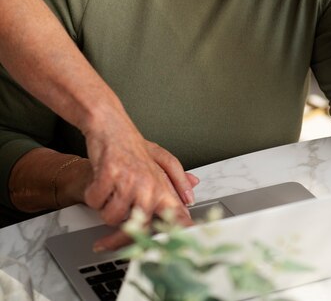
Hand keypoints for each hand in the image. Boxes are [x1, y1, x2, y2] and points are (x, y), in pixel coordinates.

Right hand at [83, 107, 198, 249]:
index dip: (178, 236)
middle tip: (105, 242)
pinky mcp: (110, 174)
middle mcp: (148, 185)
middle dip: (117, 237)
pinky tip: (97, 183)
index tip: (176, 253)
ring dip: (103, 208)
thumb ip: (176, 179)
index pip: (176, 216)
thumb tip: (190, 197)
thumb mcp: (158, 159)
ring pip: (111, 217)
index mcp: (161, 186)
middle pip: (136, 227)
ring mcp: (129, 180)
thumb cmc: (132, 144)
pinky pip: (95, 201)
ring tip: (108, 192)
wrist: (110, 125)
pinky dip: (91, 195)